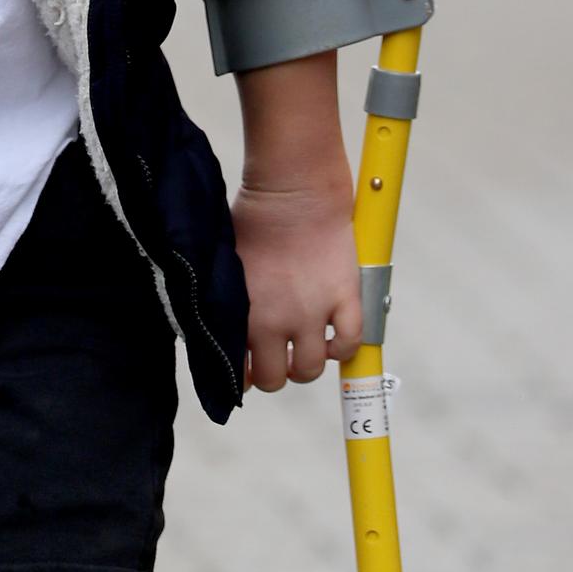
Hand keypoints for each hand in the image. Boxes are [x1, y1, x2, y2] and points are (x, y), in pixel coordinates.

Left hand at [232, 182, 361, 393]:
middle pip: (274, 379)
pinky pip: (350, 343)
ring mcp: (313, 313)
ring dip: (306, 364)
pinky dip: (343, 348)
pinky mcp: (344, 298)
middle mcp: (276, 322)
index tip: (248, 369)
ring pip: (310, 369)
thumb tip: (222, 325)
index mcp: (242, 315)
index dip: (244, 376)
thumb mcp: (226, 267)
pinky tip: (333, 337)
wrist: (292, 192)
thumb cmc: (252, 220)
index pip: (238, 370)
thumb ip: (226, 302)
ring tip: (305, 346)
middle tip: (278, 356)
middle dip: (274, 372)